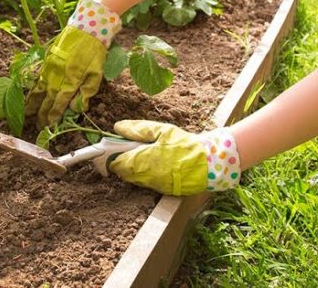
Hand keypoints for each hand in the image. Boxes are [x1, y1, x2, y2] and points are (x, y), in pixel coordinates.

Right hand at [26, 0, 121, 127]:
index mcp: (72, 80)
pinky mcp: (47, 60)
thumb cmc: (94, 51)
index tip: (49, 125)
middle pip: (47, 98)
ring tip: (27, 114)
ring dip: (33, 103)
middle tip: (38, 125)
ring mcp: (50, 68)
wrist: (86, 29)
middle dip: (42, 113)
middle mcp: (58, 76)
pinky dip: (32, 88)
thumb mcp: (97, 72)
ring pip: (39, 89)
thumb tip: (77, 108)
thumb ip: (87, 91)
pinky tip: (30, 94)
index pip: (60, 102)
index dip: (54, 114)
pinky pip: (37, 77)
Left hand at [108, 120, 240, 195]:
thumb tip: (117, 127)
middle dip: (121, 161)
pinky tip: (155, 163)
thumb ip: (138, 129)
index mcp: (142, 160)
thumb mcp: (161, 130)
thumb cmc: (184, 144)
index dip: (110, 155)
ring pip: (133, 178)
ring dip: (132, 168)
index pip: (115, 163)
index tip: (111, 147)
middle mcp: (144, 176)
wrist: (208, 163)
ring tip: (144, 154)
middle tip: (129, 148)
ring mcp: (153, 185)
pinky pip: (145, 182)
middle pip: (122, 172)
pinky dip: (144, 174)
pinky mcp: (161, 190)